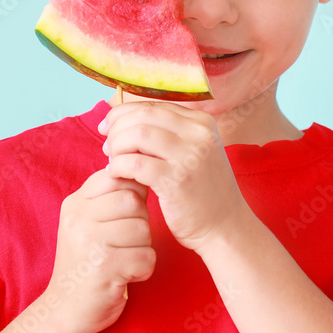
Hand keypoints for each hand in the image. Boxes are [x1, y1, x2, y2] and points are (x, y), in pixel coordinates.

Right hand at [42, 168, 154, 332]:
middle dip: (140, 221)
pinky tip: (125, 274)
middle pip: (134, 201)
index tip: (124, 215)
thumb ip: (108, 196)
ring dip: (142, 247)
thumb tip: (139, 168)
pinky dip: (143, 269)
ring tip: (123, 258)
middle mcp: (79, 219)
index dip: (131, 193)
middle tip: (125, 242)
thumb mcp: (87, 222)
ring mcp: (91, 243)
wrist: (65, 308)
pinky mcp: (106, 268)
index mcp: (75, 203)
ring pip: (144, 229)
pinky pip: (147, 257)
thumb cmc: (86, 261)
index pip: (116, 176)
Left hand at [99, 101, 251, 253]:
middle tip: (107, 146)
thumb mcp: (194, 152)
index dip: (124, 113)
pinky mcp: (177, 180)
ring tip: (112, 161)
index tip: (108, 127)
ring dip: (117, 146)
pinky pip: (135, 163)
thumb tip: (124, 121)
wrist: (225, 227)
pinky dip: (118, 166)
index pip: (153, 105)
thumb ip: (168, 134)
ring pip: (137, 134)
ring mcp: (190, 156)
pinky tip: (116, 175)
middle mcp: (199, 133)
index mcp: (201, 122)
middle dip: (117, 128)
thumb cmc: (203, 192)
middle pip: (143, 115)